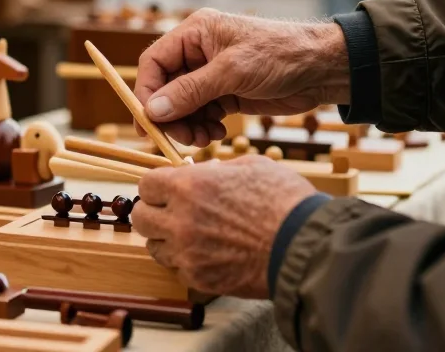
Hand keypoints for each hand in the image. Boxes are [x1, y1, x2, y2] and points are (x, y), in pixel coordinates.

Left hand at [131, 155, 317, 297]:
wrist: (303, 244)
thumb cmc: (283, 200)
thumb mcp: (249, 166)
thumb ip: (216, 170)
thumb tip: (204, 172)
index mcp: (189, 186)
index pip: (146, 184)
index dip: (157, 186)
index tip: (167, 189)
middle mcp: (181, 220)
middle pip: (141, 217)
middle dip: (154, 212)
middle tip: (172, 211)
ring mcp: (188, 252)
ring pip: (154, 247)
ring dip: (167, 239)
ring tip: (192, 233)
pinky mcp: (199, 278)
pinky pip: (178, 268)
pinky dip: (187, 261)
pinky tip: (208, 252)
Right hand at [134, 9, 349, 146]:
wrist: (322, 69)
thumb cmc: (281, 54)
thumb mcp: (232, 72)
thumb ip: (190, 91)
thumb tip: (152, 110)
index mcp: (195, 33)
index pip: (154, 62)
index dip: (146, 92)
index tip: (148, 122)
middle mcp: (199, 52)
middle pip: (165, 88)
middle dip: (170, 115)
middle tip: (182, 137)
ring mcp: (212, 74)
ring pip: (182, 105)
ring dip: (187, 125)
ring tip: (204, 139)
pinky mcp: (226, 93)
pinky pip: (201, 114)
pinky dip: (204, 127)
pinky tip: (218, 134)